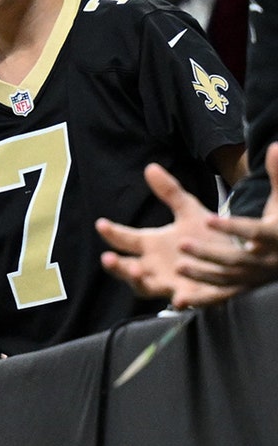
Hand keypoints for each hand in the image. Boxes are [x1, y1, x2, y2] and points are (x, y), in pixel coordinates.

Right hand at [96, 162, 243, 308]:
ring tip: (137, 272)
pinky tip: (178, 299)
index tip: (101, 223)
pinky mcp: (192, 296)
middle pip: (127, 268)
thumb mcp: (189, 210)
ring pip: (146, 287)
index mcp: (150, 245)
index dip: (112, 232)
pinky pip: (183, 301)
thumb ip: (170, 192)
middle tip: (108, 258)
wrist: (237, 257)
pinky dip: (179, 302)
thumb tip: (150, 167)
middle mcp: (154, 266)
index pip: (125, 239)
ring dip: (138, 281)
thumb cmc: (206, 236)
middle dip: (116, 266)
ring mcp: (170, 283)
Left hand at [186, 142, 277, 286]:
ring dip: (202, 274)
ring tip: (178, 266)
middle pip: (235, 260)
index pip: (254, 232)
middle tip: (182, 245)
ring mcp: (252, 278)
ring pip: (226, 279)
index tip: (209, 219)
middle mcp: (263, 260)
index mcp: (273, 236)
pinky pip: (221, 297)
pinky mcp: (243, 290)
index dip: (232, 228)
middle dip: (209, 253)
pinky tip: (180, 300)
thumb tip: (274, 146)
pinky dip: (202, 300)